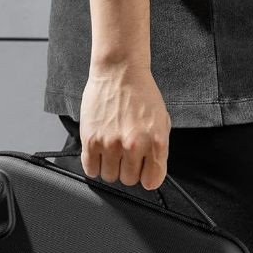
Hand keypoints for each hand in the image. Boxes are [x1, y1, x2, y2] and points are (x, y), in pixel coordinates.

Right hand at [79, 61, 171, 188]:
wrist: (120, 71)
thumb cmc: (141, 93)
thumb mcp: (162, 121)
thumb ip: (158, 149)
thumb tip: (151, 170)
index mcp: (156, 142)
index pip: (152, 181)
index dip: (146, 176)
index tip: (142, 170)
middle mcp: (134, 145)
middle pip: (128, 180)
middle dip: (127, 169)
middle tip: (125, 154)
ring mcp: (111, 144)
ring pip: (109, 176)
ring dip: (110, 166)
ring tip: (111, 150)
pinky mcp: (91, 139)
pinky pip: (91, 169)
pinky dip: (94, 165)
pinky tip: (99, 152)